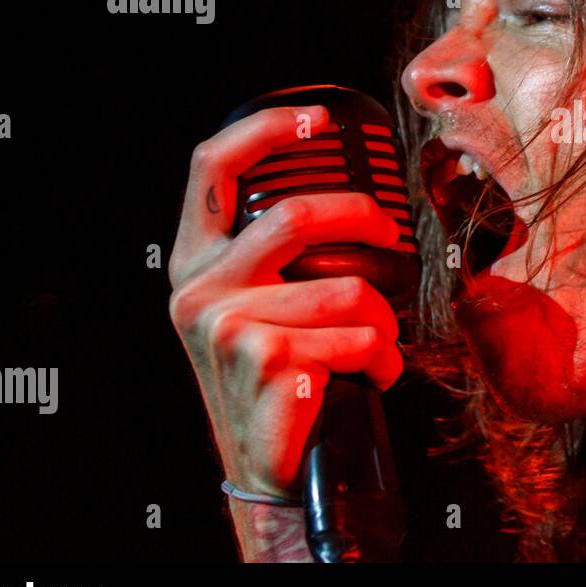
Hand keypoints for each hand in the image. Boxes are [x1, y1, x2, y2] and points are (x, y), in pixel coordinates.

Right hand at [168, 103, 403, 500]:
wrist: (270, 467)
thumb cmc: (279, 378)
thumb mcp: (257, 306)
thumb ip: (273, 255)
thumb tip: (346, 200)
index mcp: (195, 261)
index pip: (211, 168)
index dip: (264, 130)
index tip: (316, 120)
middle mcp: (200, 288)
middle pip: (296, 214)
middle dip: (363, 219)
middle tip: (390, 238)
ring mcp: (228, 325)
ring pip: (348, 288)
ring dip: (383, 321)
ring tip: (374, 347)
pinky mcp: (267, 359)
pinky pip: (360, 336)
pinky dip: (383, 358)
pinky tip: (369, 378)